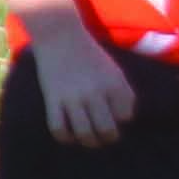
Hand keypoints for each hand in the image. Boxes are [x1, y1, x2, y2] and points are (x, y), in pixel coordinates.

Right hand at [29, 20, 136, 146]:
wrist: (60, 37)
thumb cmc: (90, 54)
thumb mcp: (114, 70)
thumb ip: (121, 92)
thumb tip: (124, 119)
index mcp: (114, 84)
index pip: (125, 115)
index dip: (122, 120)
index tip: (117, 118)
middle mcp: (96, 93)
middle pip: (107, 129)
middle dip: (109, 138)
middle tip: (106, 138)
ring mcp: (73, 98)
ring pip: (84, 133)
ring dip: (90, 142)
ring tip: (91, 141)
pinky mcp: (53, 99)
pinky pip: (59, 128)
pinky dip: (65, 138)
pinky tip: (69, 137)